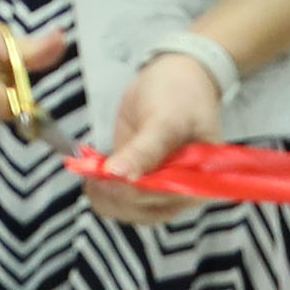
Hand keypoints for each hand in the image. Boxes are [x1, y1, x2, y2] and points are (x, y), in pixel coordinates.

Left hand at [84, 47, 228, 225]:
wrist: (173, 78)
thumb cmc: (180, 95)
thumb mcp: (166, 118)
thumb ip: (146, 150)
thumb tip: (122, 176)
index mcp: (201, 182)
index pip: (162, 201)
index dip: (131, 192)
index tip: (107, 172)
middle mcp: (181, 193)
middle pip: (141, 210)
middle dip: (114, 191)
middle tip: (92, 166)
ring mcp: (159, 191)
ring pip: (125, 210)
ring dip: (103, 194)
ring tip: (89, 168)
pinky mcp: (139, 183)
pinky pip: (117, 200)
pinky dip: (99, 190)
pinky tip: (89, 172)